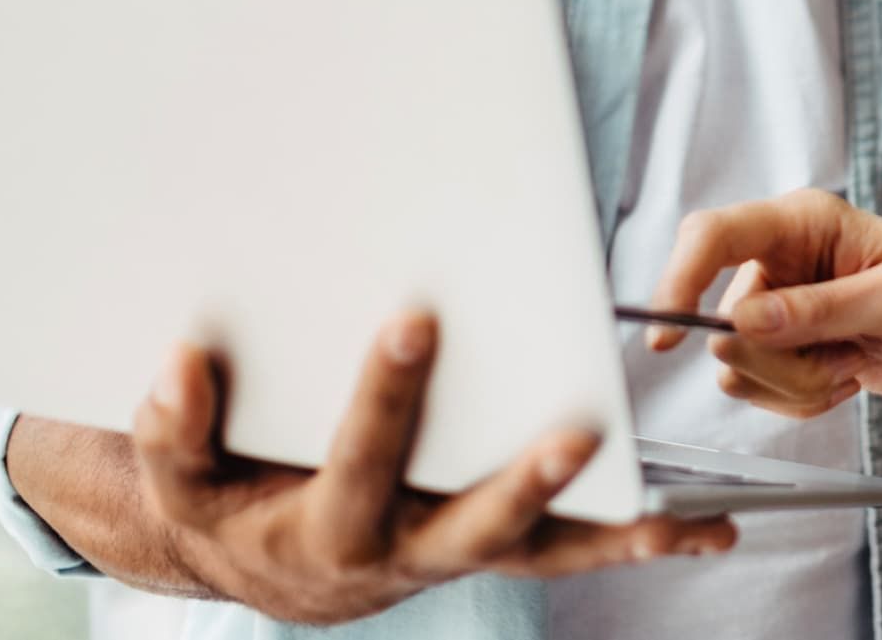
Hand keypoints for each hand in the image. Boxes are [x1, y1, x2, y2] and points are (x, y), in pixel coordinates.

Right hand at [133, 311, 735, 624]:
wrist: (253, 559)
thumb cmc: (224, 494)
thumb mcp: (179, 476)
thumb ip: (174, 428)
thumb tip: (180, 364)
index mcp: (322, 527)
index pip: (356, 460)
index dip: (383, 400)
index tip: (414, 322)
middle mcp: (401, 554)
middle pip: (470, 523)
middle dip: (523, 477)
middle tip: (577, 428)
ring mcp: (456, 556)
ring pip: (540, 549)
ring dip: (611, 530)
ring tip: (682, 515)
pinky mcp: (494, 550)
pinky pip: (571, 551)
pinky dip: (636, 541)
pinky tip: (707, 527)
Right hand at [646, 189, 881, 421]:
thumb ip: (819, 310)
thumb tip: (742, 321)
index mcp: (803, 220)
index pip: (714, 236)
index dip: (679, 280)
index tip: (666, 336)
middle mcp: (780, 259)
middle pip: (723, 321)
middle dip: (779, 359)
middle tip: (841, 357)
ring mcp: (778, 306)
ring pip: (739, 365)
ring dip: (799, 382)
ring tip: (854, 361)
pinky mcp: (783, 347)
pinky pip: (760, 390)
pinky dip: (805, 397)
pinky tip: (849, 373)